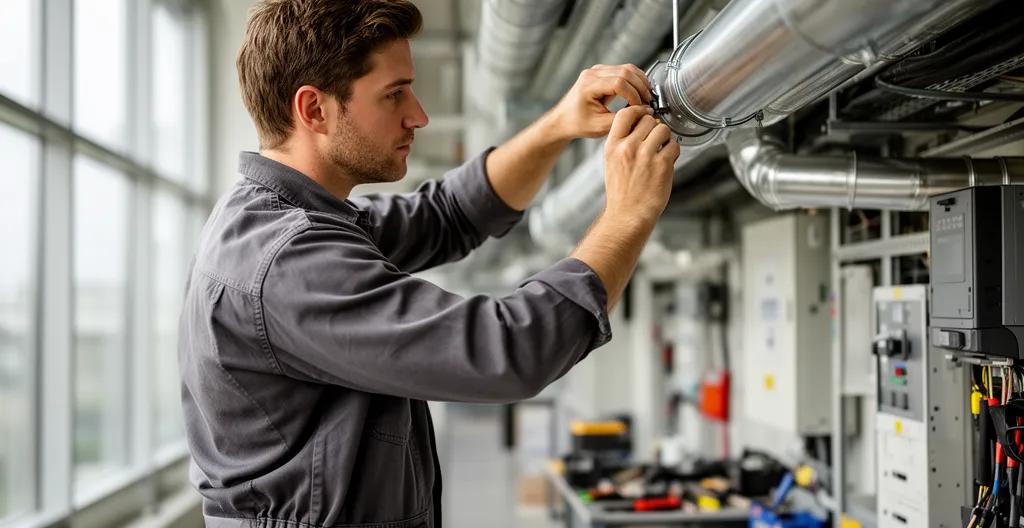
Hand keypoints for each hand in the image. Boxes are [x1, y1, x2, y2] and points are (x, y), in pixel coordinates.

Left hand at [550, 64, 653, 139]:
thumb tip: (644, 111)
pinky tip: (638, 92)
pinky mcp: (602, 73)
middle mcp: (592, 74)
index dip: (633, 94)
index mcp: (588, 86)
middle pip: (625, 71)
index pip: (618, 83)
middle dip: (640, 86)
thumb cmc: (578, 124)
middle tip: (648, 101)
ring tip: (645, 97)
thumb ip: (623, 119)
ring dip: (639, 81)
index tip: (639, 106)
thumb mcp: (600, 127)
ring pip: (626, 68)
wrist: (564, 120)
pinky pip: (623, 70)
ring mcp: (596, 71)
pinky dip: (634, 80)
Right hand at [603, 106, 680, 222]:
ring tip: (660, 151)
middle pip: (648, 119)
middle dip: (653, 128)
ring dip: (665, 138)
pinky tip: (666, 162)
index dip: (638, 111)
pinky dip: (673, 152)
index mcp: (613, 145)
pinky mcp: (662, 165)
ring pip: (663, 129)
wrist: (628, 214)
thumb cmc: (621, 191)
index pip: (626, 113)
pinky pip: (674, 146)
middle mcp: (628, 147)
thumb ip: (623, 141)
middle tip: (653, 142)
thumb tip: (644, 123)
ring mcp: (646, 155)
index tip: (645, 115)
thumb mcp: (611, 162)